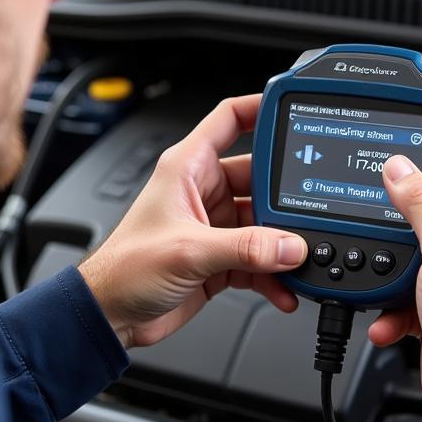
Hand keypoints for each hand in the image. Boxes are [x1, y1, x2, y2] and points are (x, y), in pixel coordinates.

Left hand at [78, 95, 306, 349]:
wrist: (112, 314)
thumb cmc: (124, 269)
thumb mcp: (188, 251)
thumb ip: (244, 248)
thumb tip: (289, 246)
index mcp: (188, 167)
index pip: (231, 119)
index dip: (261, 107)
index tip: (294, 110)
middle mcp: (203, 191)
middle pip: (261, 177)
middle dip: (286, 197)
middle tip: (309, 212)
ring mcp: (215, 224)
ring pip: (264, 224)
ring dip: (282, 244)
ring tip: (297, 259)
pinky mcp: (221, 258)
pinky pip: (259, 258)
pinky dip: (274, 274)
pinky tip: (284, 287)